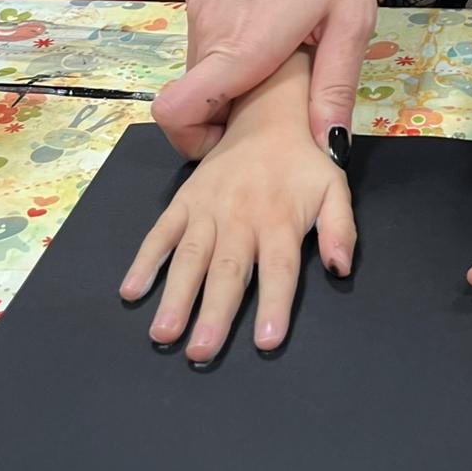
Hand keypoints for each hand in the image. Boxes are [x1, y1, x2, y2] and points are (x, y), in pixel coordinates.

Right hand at [120, 55, 354, 360]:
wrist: (267, 117)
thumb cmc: (303, 164)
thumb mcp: (334, 190)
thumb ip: (340, 229)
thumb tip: (340, 269)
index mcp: (280, 220)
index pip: (279, 269)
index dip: (274, 304)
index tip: (265, 342)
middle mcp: (241, 217)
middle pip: (228, 271)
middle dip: (213, 313)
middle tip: (199, 353)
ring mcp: (208, 210)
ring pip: (190, 257)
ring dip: (175, 296)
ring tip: (162, 333)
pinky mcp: (184, 201)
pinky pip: (160, 232)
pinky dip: (145, 260)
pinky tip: (131, 290)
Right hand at [154, 0, 376, 159]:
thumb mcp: (351, 21)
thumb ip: (333, 88)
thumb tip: (326, 147)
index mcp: (242, 45)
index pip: (176, 113)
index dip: (196, 141)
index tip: (234, 140)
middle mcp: (209, 27)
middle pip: (194, 98)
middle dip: (226, 112)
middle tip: (279, 98)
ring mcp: (199, 4)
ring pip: (200, 66)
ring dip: (232, 77)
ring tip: (283, 56)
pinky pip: (206, 35)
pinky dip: (230, 46)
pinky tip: (273, 23)